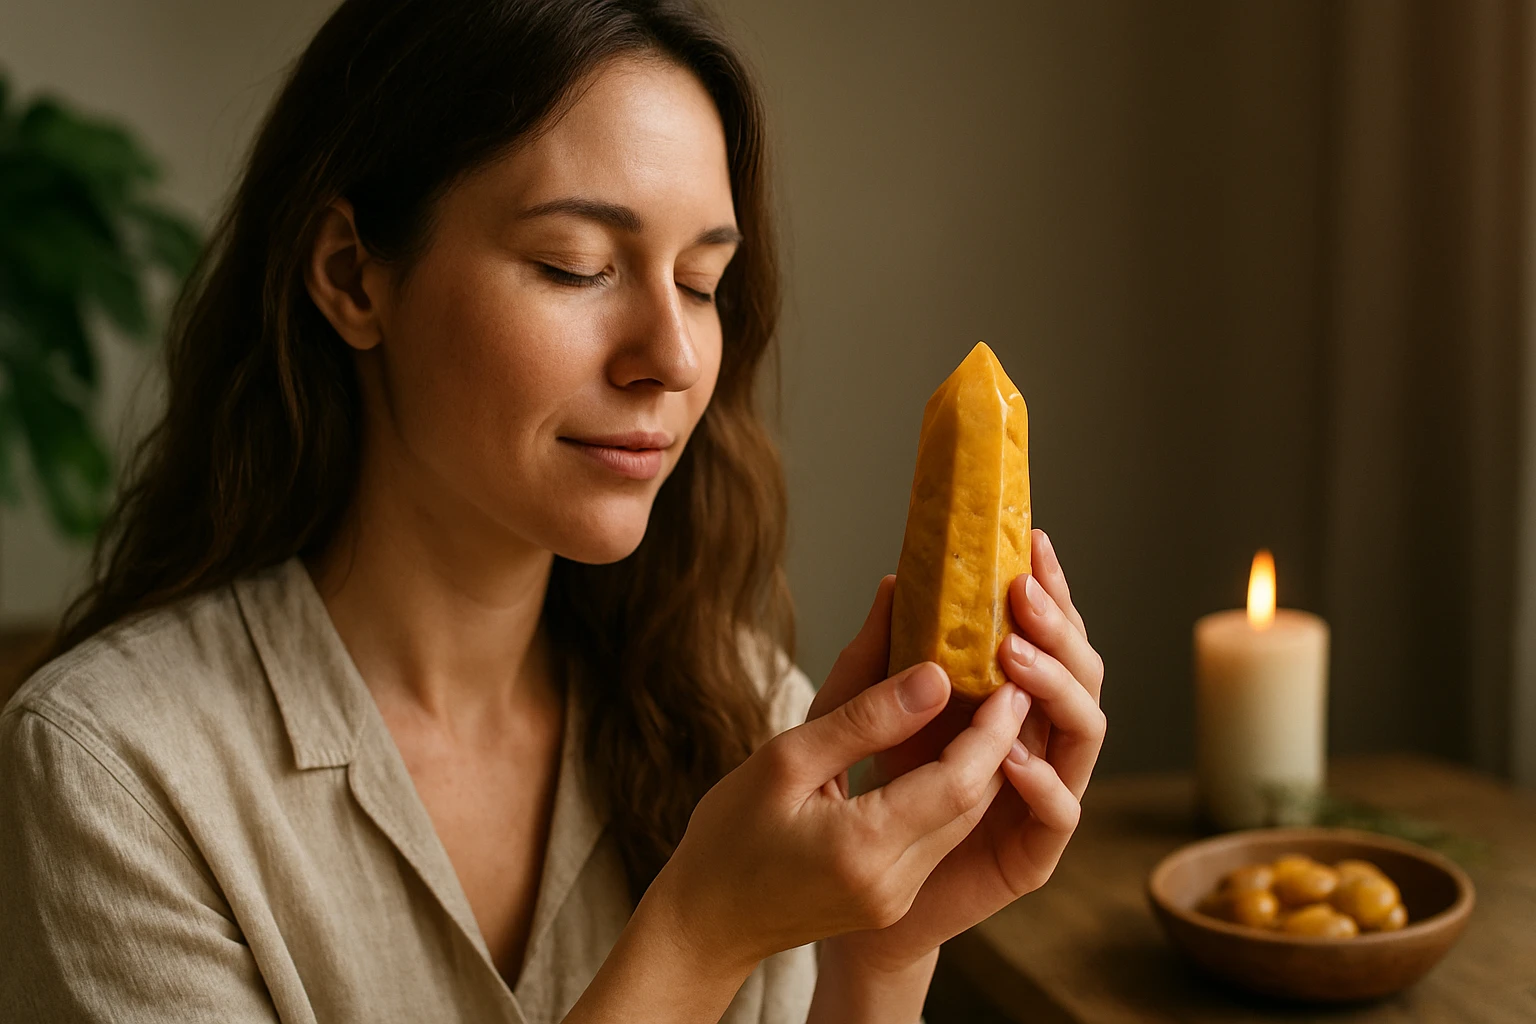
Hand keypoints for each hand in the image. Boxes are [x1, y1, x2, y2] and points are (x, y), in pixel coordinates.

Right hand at [646, 585, 1033, 974]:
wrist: (705, 922)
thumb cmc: (729, 835)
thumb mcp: (786, 758)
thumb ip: (863, 717)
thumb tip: (933, 673)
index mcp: (863, 847)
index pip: (958, 782)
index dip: (992, 728)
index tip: (1008, 675)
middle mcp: (893, 882)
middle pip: (973, 802)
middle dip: (998, 738)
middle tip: (1009, 674)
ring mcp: (897, 895)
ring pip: (963, 818)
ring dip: (980, 761)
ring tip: (985, 698)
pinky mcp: (894, 896)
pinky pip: (941, 833)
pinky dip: (951, 786)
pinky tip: (946, 744)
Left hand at [814, 529, 1105, 973]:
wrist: (857, 890)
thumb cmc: (876, 793)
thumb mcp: (874, 711)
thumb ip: (886, 654)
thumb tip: (897, 580)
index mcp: (1017, 702)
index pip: (1051, 638)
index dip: (1051, 591)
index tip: (1032, 544)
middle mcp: (1043, 741)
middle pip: (1082, 676)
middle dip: (1060, 630)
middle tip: (1023, 595)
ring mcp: (1045, 795)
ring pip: (1085, 734)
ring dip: (1055, 690)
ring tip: (1013, 659)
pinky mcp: (1034, 852)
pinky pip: (1059, 813)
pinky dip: (1041, 779)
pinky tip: (1010, 754)